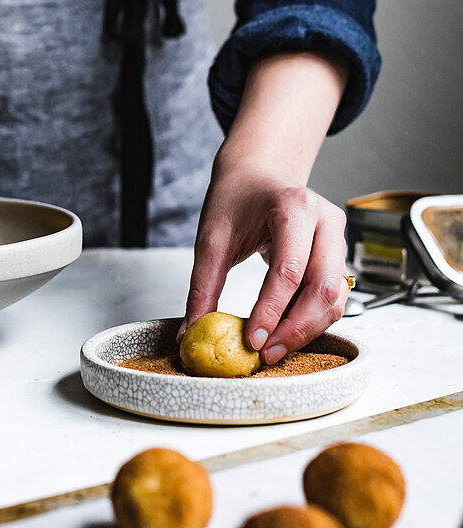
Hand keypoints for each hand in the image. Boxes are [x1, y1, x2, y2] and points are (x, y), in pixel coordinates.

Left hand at [181, 154, 348, 364]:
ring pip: (335, 298)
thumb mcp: (211, 237)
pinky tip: (286, 332)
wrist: (258, 173)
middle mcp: (326, 221)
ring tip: (273, 349)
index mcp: (295, 207)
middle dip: (296, 329)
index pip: (289, 270)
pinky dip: (313, 319)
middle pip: (323, 289)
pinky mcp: (339, 255)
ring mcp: (338, 238)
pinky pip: (334, 296)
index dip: (272, 311)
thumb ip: (202, 286)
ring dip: (308, 329)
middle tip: (266, 354)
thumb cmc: (236, 198)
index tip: (252, 341)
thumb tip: (189, 332)